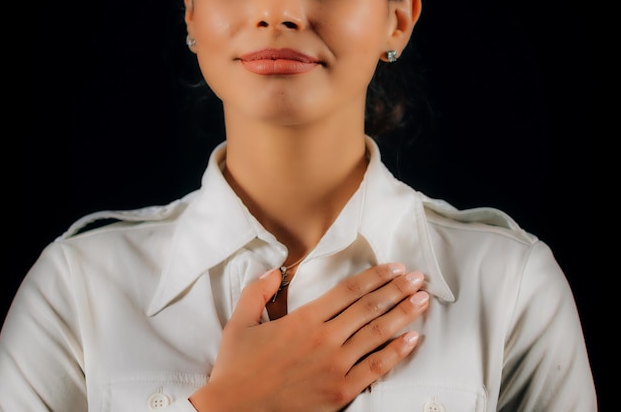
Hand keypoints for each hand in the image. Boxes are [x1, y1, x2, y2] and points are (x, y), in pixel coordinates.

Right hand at [189, 263, 428, 410]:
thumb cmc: (236, 369)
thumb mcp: (240, 323)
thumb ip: (257, 291)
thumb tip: (274, 270)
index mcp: (303, 319)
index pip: (348, 291)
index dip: (375, 277)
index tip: (394, 267)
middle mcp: (324, 339)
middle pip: (369, 307)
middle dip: (397, 289)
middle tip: (418, 277)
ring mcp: (335, 366)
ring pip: (377, 334)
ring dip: (404, 313)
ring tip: (423, 299)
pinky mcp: (340, 393)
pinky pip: (376, 369)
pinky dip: (397, 352)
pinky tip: (414, 338)